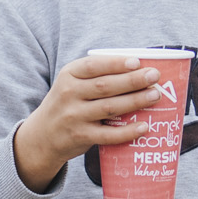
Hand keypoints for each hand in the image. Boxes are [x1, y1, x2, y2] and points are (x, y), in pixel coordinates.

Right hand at [11, 53, 172, 190]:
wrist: (42, 135)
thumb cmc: (67, 103)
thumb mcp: (71, 83)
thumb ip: (96, 75)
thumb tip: (138, 69)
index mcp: (68, 75)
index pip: (93, 66)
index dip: (116, 64)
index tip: (137, 62)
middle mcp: (69, 94)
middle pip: (105, 86)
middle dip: (133, 80)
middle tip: (154, 76)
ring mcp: (74, 116)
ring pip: (109, 107)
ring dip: (135, 101)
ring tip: (154, 95)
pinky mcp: (80, 136)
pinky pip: (108, 135)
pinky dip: (127, 131)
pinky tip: (143, 126)